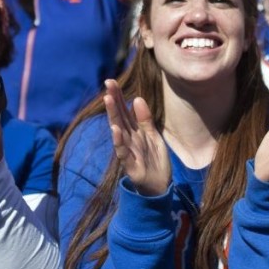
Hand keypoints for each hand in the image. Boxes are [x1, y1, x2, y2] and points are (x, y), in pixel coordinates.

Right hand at [104, 79, 169, 195]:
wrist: (160, 187)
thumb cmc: (154, 161)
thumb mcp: (153, 136)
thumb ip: (144, 119)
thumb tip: (136, 98)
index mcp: (133, 132)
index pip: (123, 111)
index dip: (118, 97)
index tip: (111, 81)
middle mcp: (128, 140)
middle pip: (119, 117)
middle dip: (113, 101)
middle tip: (108, 84)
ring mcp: (128, 152)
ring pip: (118, 132)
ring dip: (113, 116)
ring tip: (108, 100)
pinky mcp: (130, 166)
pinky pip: (123, 153)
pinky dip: (119, 142)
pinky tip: (115, 130)